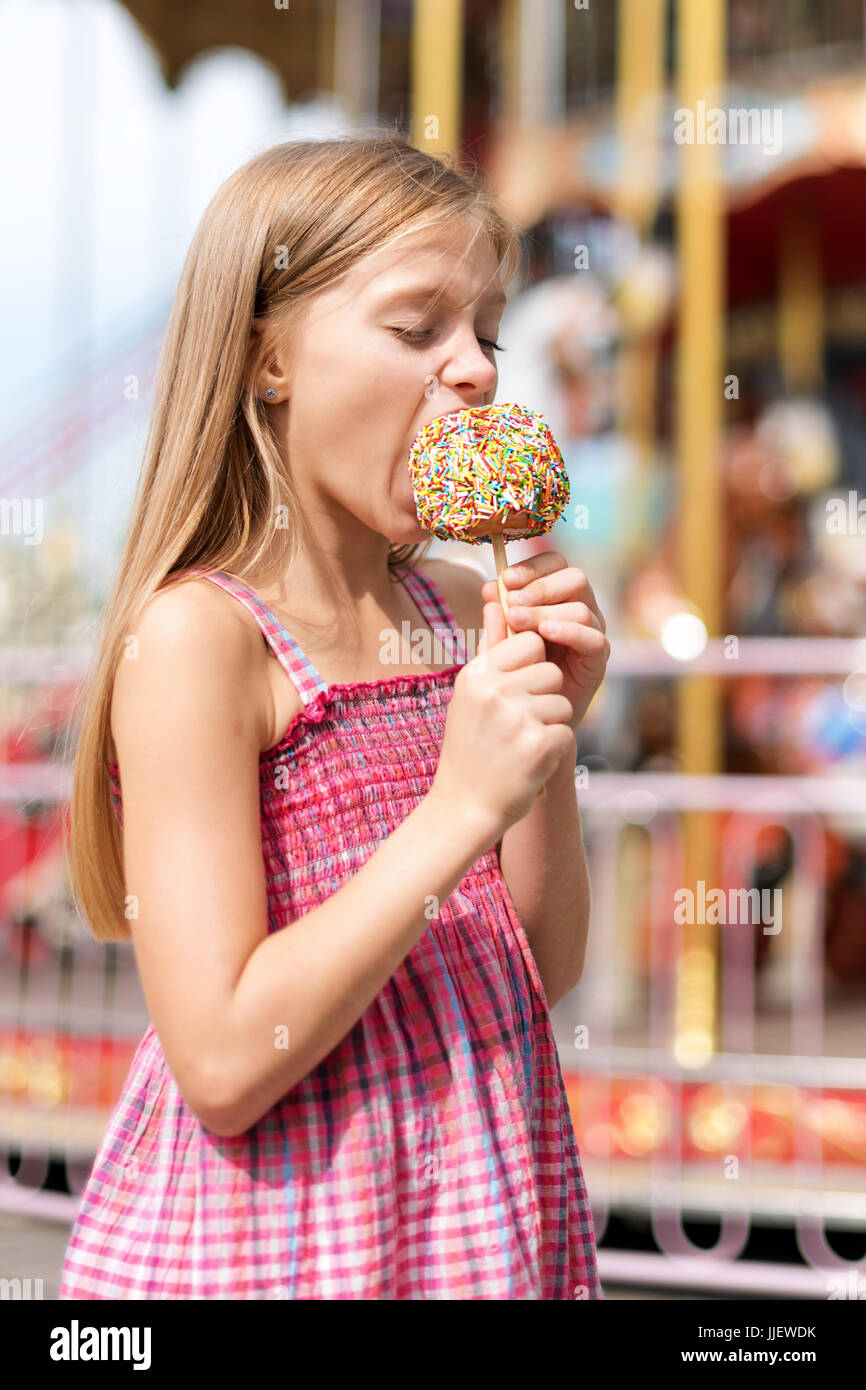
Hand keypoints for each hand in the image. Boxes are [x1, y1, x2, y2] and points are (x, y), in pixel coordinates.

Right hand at [430, 599, 575, 840]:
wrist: (464, 807)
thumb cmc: (470, 746)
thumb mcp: (471, 693)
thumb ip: (490, 646)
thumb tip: (497, 596)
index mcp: (477, 675)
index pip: (528, 642)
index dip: (530, 665)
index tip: (516, 690)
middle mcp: (495, 692)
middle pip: (550, 670)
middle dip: (543, 695)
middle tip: (517, 723)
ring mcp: (518, 718)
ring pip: (561, 701)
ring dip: (550, 723)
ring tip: (520, 743)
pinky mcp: (540, 743)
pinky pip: (566, 732)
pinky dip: (553, 749)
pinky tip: (528, 761)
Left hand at [482, 551, 609, 729]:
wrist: (529, 719)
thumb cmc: (514, 677)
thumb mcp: (499, 645)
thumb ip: (495, 619)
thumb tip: (489, 587)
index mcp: (556, 598)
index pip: (555, 564)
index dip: (532, 567)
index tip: (506, 580)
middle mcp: (578, 610)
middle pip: (574, 578)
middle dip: (540, 587)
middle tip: (512, 603)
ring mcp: (591, 633)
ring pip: (581, 607)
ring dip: (546, 611)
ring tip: (518, 622)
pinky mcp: (597, 659)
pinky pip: (593, 637)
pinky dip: (569, 631)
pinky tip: (545, 634)